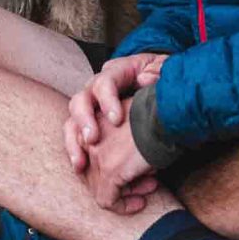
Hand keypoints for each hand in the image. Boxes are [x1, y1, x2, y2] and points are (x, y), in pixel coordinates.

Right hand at [64, 52, 167, 174]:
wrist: (161, 84)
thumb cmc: (163, 77)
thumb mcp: (166, 70)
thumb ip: (159, 73)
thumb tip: (145, 79)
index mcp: (118, 72)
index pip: (105, 82)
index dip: (107, 100)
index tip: (116, 120)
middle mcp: (99, 89)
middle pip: (81, 101)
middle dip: (84, 121)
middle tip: (92, 139)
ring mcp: (92, 108)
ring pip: (72, 122)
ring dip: (74, 144)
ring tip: (81, 163)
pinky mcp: (93, 126)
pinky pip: (76, 140)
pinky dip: (77, 154)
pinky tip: (82, 169)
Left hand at [82, 96, 158, 213]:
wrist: (168, 113)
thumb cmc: (159, 113)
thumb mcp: (135, 124)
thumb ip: (125, 140)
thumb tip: (133, 165)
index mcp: (92, 123)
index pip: (90, 156)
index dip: (112, 167)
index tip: (135, 172)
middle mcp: (88, 139)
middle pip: (93, 173)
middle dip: (118, 183)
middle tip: (144, 185)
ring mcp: (97, 156)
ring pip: (100, 188)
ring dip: (123, 195)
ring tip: (148, 189)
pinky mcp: (109, 171)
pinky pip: (107, 200)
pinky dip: (123, 206)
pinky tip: (140, 203)